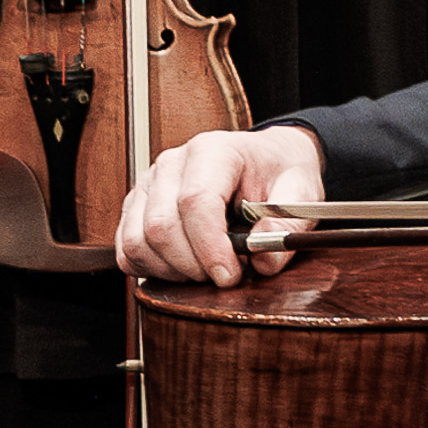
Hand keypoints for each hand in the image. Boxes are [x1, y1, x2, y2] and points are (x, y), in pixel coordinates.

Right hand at [117, 120, 327, 287]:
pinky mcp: (138, 207)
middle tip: (224, 276)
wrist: (264, 159)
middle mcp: (172, 163)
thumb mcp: (301, 191)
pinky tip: (182, 269)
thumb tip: (264, 261)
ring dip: (171, 271)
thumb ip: (288, 225)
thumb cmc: (278, 173)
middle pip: (161, 226)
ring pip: (138, 241)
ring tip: (205, 270)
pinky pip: (126, 249)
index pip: (195, 201)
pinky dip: (151, 269)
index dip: (210, 248)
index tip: (230, 275)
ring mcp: (149, 184)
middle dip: (193, 266)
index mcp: (213, 151)